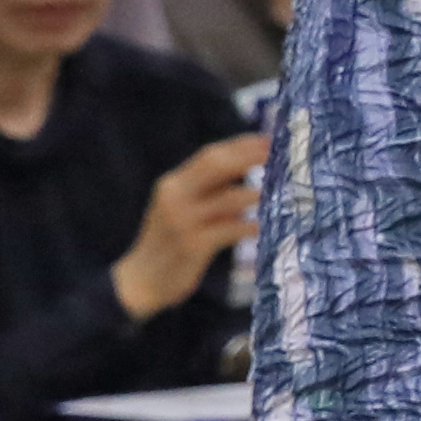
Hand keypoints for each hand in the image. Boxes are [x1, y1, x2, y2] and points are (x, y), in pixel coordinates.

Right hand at [111, 132, 268, 318]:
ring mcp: (183, 221)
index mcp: (173, 184)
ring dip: (255, 194)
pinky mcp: (193, 245)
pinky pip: (229, 230)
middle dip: (250, 157)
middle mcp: (175, 196)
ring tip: (276, 192)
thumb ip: (210, 192)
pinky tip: (261, 227)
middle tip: (278, 155)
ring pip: (227, 199)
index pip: (209, 155)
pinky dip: (248, 226)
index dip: (241, 145)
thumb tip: (250, 176)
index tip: (270, 139)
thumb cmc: (170, 242)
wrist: (142, 280)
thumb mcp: (183, 210)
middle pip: (216, 166)